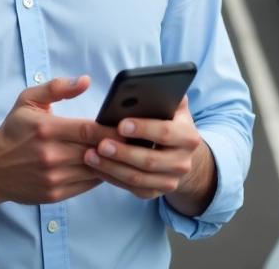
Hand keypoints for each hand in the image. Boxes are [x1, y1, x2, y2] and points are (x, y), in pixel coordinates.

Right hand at [0, 76, 115, 205]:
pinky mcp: (54, 194)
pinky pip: (87, 185)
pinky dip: (99, 176)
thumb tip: (85, 81)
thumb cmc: (13, 131)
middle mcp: (50, 154)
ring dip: (110, 162)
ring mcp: (53, 177)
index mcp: (46, 128)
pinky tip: (104, 166)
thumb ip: (57, 87)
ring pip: (95, 170)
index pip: (88, 129)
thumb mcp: (28, 100)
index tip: (126, 126)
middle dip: (116, 145)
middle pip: (96, 150)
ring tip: (122, 153)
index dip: (111, 129)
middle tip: (131, 139)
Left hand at [83, 97, 207, 203]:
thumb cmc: (170, 122)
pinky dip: (112, 179)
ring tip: (90, 155)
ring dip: (112, 168)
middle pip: (150, 161)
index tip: (121, 124)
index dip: (143, 128)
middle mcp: (183, 163)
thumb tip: (150, 84)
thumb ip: (166, 95)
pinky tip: (95, 167)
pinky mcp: (155, 193)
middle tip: (100, 144)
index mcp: (188, 137)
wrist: (180, 153)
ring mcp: (170, 181)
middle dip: (123, 152)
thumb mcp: (173, 107)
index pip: (165, 133)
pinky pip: (131, 189)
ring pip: (138, 178)